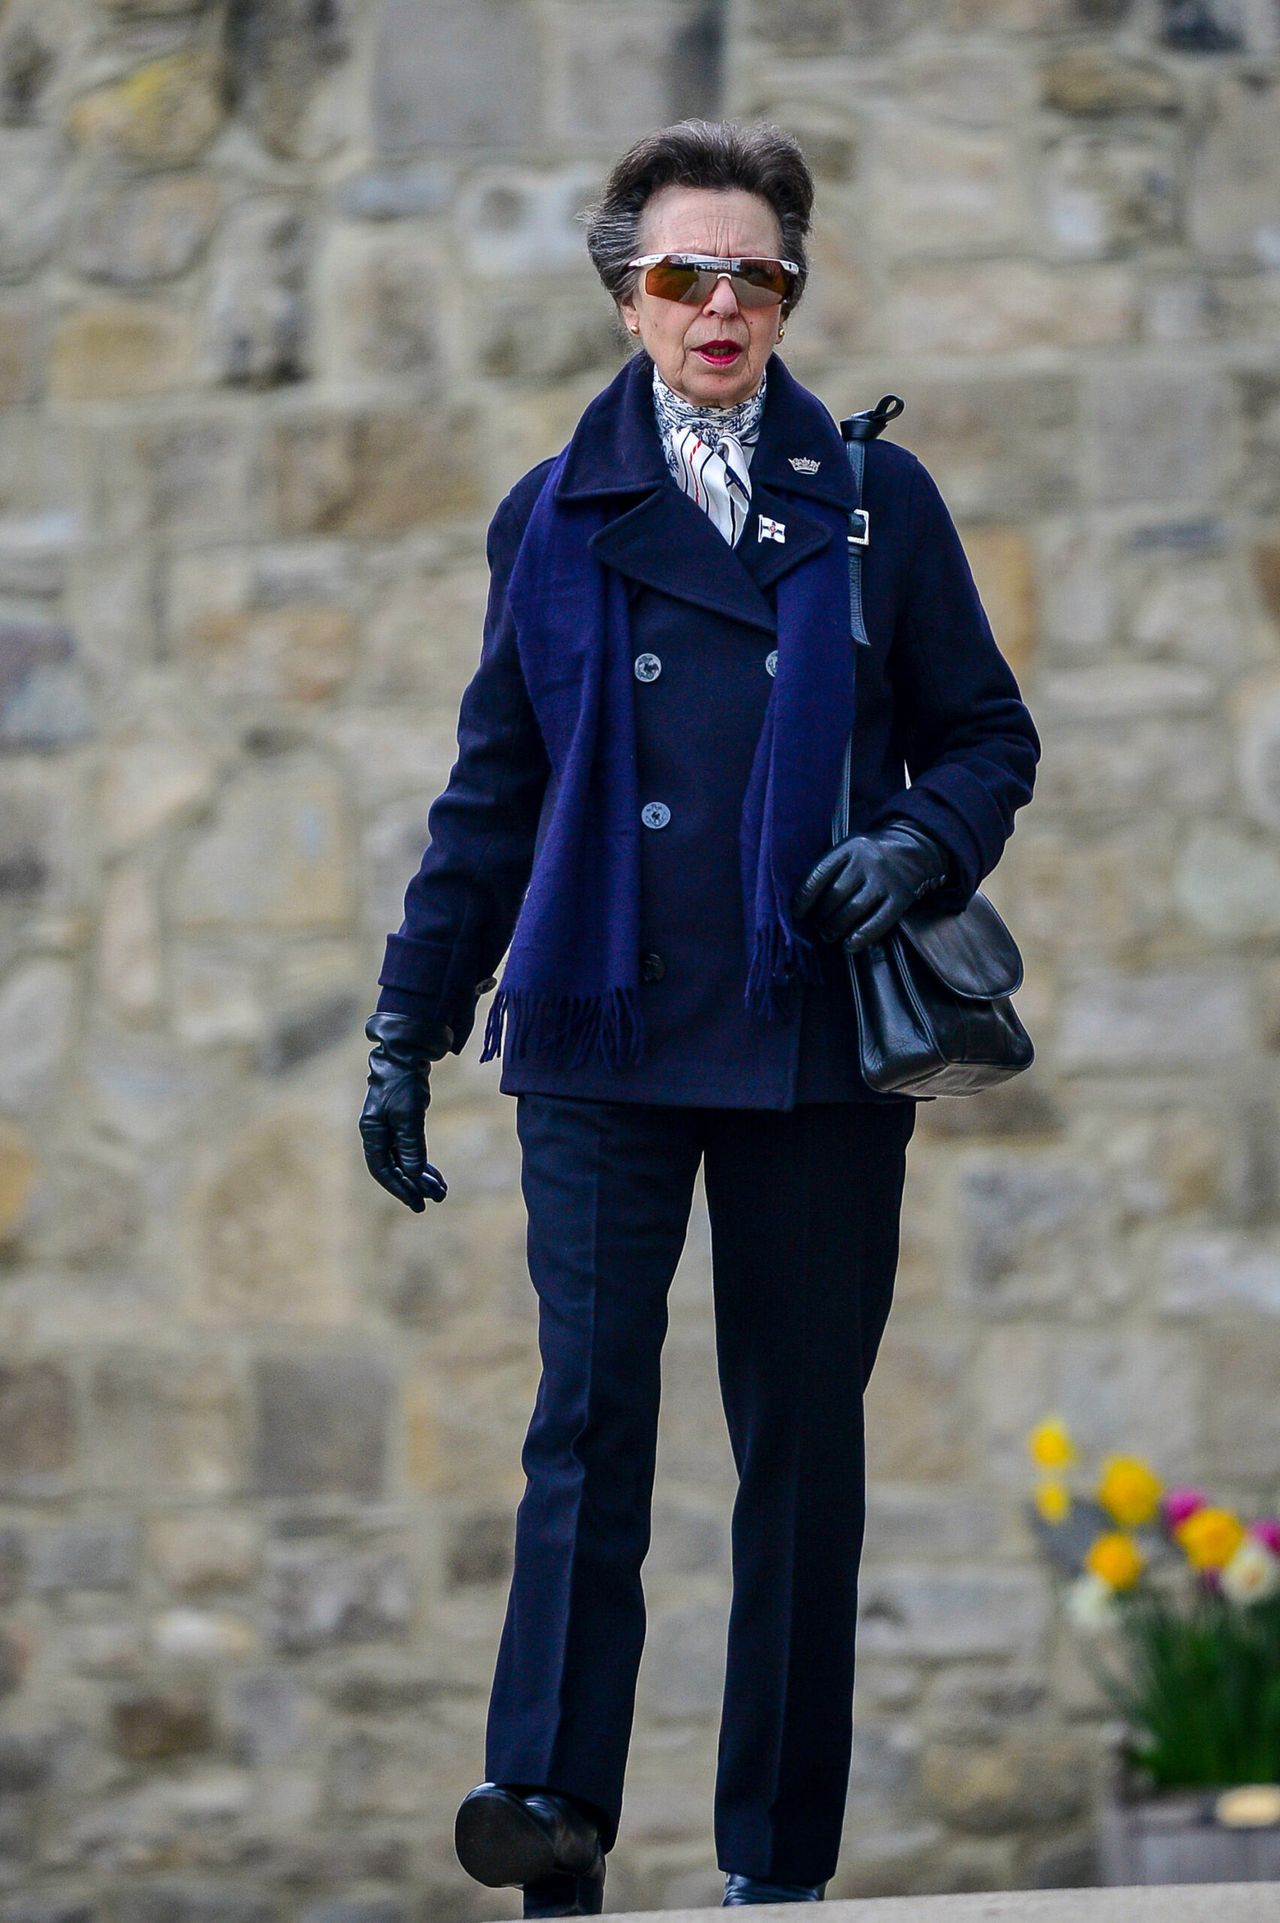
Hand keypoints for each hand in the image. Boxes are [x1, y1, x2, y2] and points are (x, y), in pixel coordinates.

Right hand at [359, 1010, 453, 1211]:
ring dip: (421, 1177)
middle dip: (414, 1186)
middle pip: (394, 1169)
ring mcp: (389, 1128)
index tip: (418, 1203)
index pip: (382, 1170)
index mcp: (372, 1132)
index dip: (399, 1188)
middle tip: (436, 1200)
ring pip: (404, 1161)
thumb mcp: (409, 1115)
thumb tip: (415, 1176)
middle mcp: (377, 1134)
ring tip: (441, 1191)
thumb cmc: (403, 1082)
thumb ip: (411, 1146)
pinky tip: (435, 1175)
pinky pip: (411, 1151)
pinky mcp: (402, 1123)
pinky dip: (423, 1163)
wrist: (406, 1054)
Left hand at [791, 818, 950, 952]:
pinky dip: (861, 936)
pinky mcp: (901, 896)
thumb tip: (806, 903)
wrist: (916, 848)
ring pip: (854, 910)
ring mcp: (886, 879)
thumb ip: (832, 868)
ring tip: (829, 934)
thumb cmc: (872, 854)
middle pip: (836, 895)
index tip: (798, 913)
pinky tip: (850, 945)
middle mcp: (868, 861)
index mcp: (850, 847)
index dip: (804, 897)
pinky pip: (878, 921)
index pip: (819, 874)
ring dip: (837, 927)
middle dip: (822, 916)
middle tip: (818, 927)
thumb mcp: (852, 849)